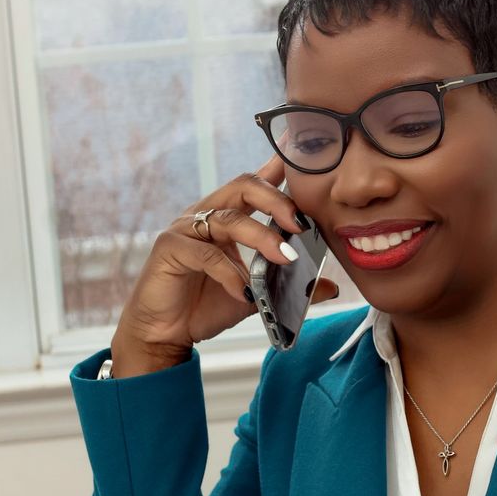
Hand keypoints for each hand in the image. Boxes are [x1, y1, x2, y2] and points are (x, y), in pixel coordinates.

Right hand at [111, 151, 340, 372]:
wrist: (165, 333)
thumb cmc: (206, 306)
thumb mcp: (258, 295)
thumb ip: (290, 286)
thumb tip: (330, 286)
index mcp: (228, 217)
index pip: (256, 184)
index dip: (278, 167)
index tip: (303, 162)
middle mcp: (206, 214)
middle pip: (244, 186)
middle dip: (277, 201)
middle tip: (301, 224)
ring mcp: (185, 229)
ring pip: (229, 219)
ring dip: (262, 238)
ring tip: (285, 259)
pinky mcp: (169, 249)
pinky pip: (205, 254)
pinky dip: (230, 273)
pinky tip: (244, 291)